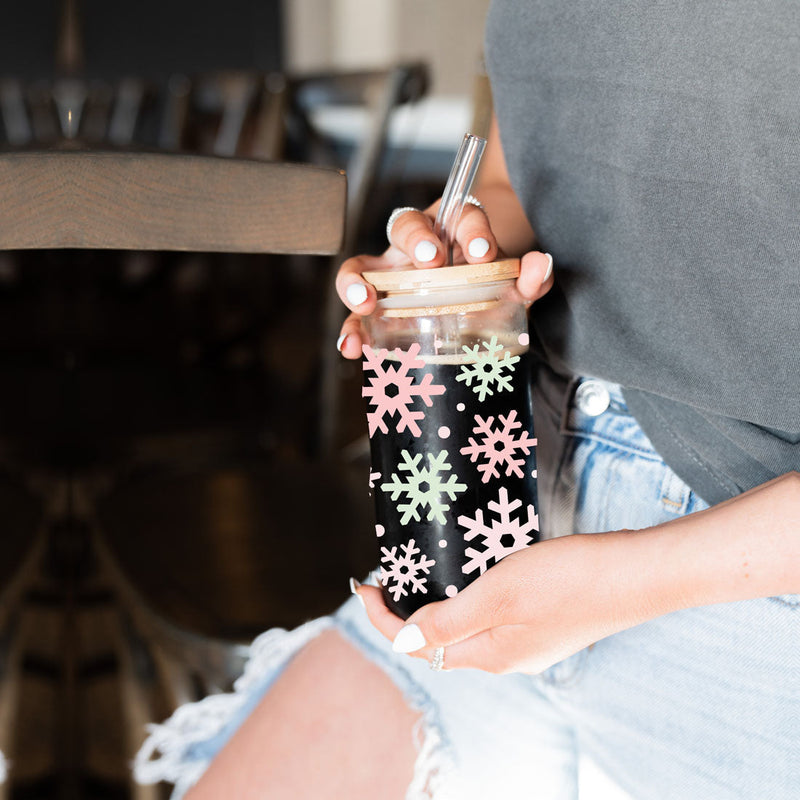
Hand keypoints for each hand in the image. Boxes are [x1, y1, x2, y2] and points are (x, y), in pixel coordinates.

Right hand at [334, 202, 553, 359]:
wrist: (467, 295)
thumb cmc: (484, 282)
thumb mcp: (509, 281)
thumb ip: (528, 277)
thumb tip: (540, 266)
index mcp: (452, 230)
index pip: (459, 216)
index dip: (471, 229)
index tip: (483, 252)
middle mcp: (416, 246)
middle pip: (405, 226)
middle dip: (416, 240)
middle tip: (432, 261)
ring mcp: (391, 275)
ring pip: (363, 266)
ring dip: (357, 282)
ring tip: (364, 303)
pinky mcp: (377, 308)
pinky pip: (357, 315)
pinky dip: (352, 330)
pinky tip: (351, 347)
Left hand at [354, 531, 650, 674]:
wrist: (637, 574)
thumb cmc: (569, 580)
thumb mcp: (498, 595)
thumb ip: (448, 621)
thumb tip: (403, 642)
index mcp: (489, 655)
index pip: (416, 643)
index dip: (383, 618)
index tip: (365, 583)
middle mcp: (505, 656)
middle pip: (439, 639)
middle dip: (408, 609)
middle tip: (392, 572)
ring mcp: (528, 641)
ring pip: (467, 626)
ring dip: (439, 602)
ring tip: (425, 568)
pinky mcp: (545, 622)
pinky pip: (492, 615)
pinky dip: (469, 596)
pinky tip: (473, 571)